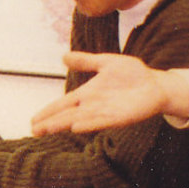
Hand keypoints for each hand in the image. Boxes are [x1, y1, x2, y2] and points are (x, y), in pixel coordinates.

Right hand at [31, 53, 184, 134]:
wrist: (155, 84)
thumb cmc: (132, 74)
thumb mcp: (106, 62)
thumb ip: (86, 61)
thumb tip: (63, 57)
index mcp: (87, 94)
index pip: (63, 104)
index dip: (49, 111)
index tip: (33, 120)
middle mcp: (92, 106)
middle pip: (67, 115)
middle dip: (50, 122)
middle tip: (33, 130)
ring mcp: (104, 113)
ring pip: (78, 120)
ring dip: (62, 125)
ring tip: (46, 130)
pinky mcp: (119, 117)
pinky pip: (101, 122)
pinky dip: (88, 124)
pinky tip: (76, 127)